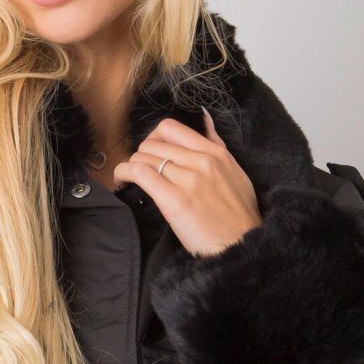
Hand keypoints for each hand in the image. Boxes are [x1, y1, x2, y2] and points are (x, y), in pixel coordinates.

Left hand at [113, 107, 262, 255]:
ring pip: (144, 157)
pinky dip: (124, 173)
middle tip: (141, 170)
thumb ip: (216, 144)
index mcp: (215, 153)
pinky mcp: (174, 200)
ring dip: (131, 166)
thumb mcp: (234, 171)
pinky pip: (140, 174)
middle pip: (154, 143)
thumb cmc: (239, 215)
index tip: (152, 152)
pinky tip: (123, 180)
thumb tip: (204, 117)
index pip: (171, 128)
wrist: (241, 245)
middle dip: (142, 155)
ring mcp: (188, 180)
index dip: (154, 138)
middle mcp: (201, 161)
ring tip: (129, 178)